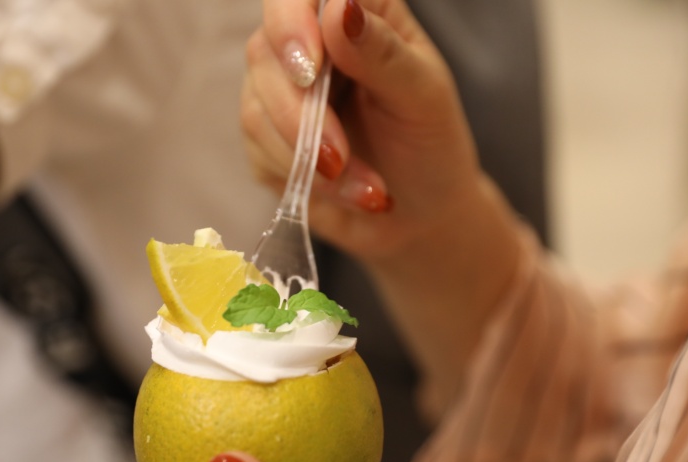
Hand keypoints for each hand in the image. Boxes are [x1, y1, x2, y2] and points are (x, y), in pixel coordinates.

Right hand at [241, 0, 483, 262]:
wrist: (422, 214)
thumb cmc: (431, 145)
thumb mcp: (423, 97)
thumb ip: (382, 53)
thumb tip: (339, 8)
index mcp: (356, 14)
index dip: (291, 21)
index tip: (310, 69)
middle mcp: (312, 44)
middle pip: (266, 52)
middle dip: (302, 116)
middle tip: (340, 157)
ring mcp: (282, 92)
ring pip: (256, 110)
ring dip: (309, 158)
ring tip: (366, 188)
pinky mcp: (267, 141)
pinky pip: (260, 153)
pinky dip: (307, 181)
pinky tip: (350, 193)